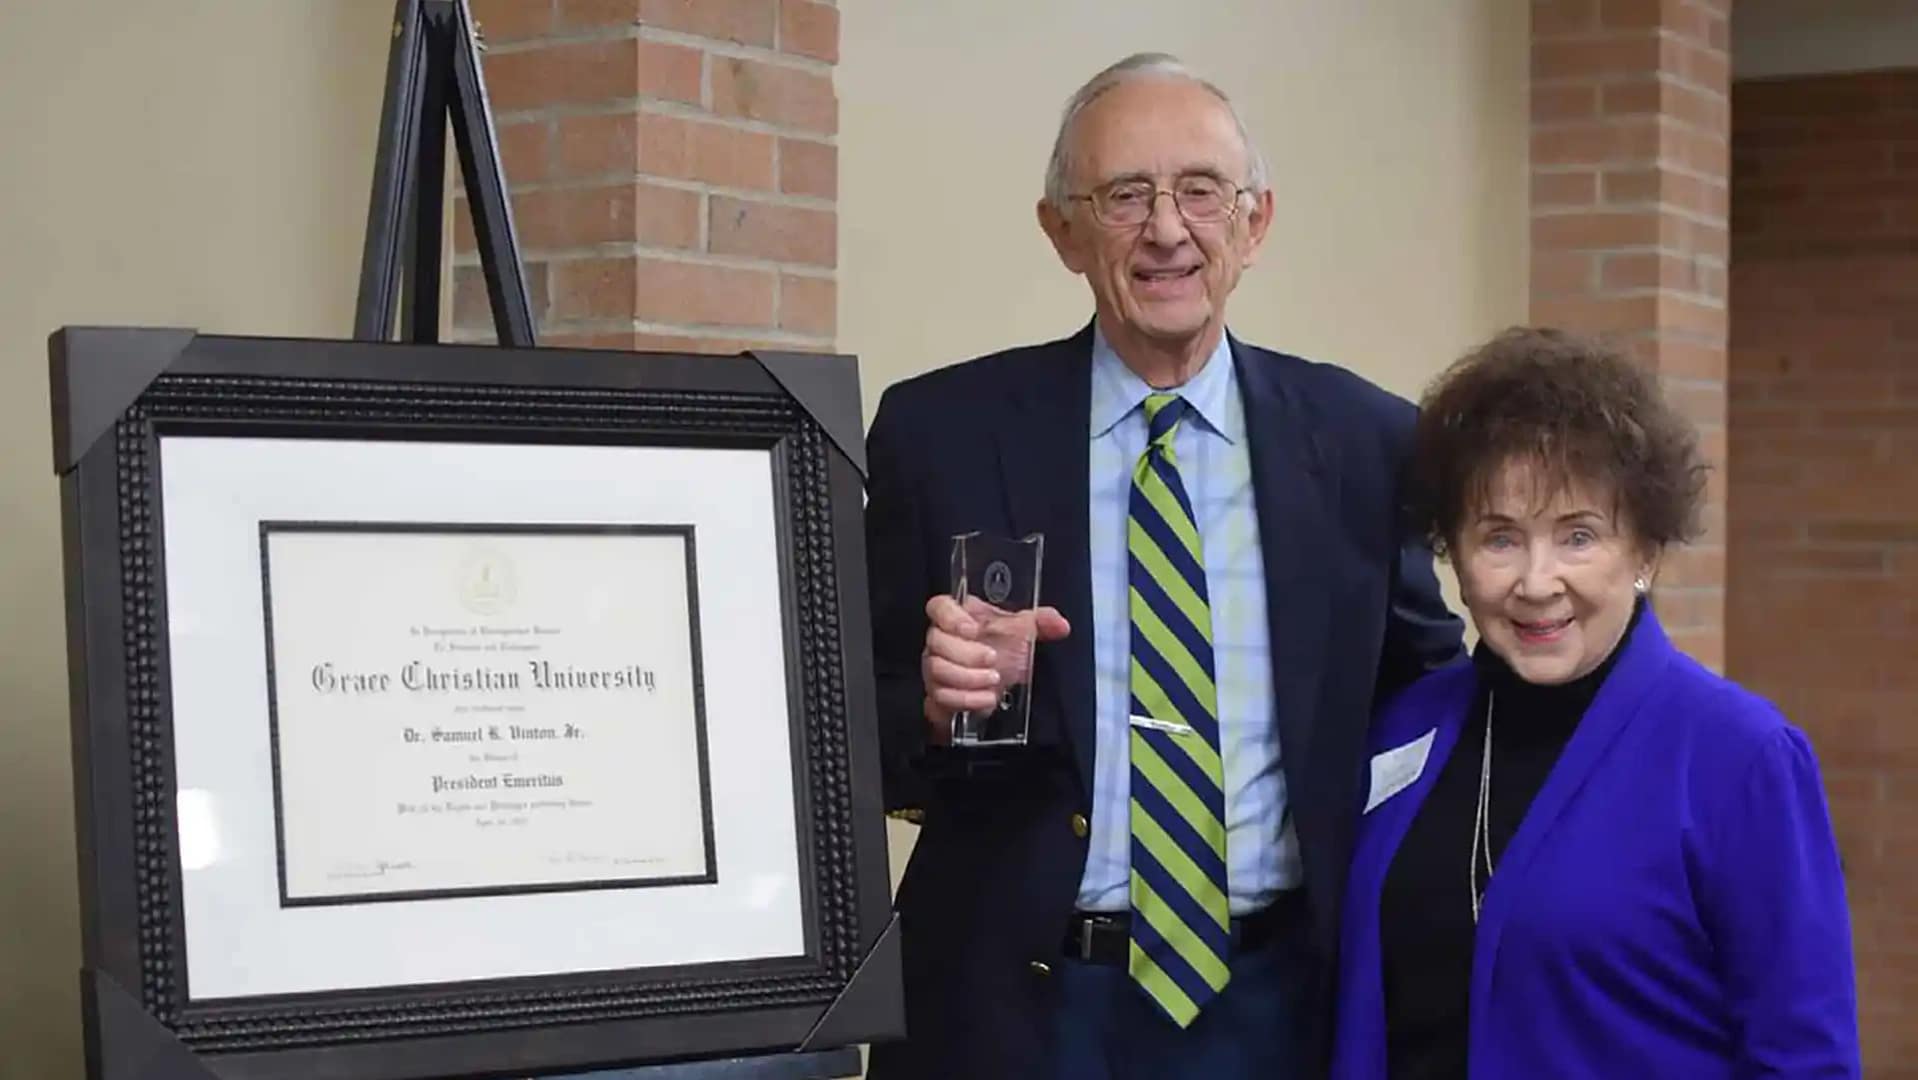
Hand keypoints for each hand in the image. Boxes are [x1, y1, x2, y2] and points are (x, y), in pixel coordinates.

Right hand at [920, 595, 1069, 745]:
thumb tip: (1060, 625)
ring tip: (993, 680)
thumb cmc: (1002, 650)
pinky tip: (986, 699)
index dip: (951, 617)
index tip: (973, 629)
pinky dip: (965, 699)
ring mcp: (935, 667)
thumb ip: (1041, 623)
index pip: (939, 606)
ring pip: (936, 669)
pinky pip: (940, 697)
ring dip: (966, 678)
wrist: (993, 685)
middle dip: (965, 653)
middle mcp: (940, 641)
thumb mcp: (1023, 632)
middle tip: (992, 659)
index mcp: (959, 618)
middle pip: (936, 640)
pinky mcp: (938, 694)